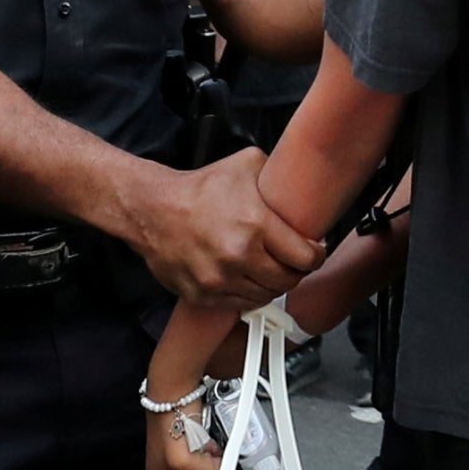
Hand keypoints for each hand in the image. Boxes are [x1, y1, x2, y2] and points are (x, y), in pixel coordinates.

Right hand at [123, 147, 322, 307]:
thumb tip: (302, 175)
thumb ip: (278, 170)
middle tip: (294, 261)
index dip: (316, 255)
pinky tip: (249, 278)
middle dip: (296, 271)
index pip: (305, 257)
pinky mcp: (202, 295)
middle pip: (288, 281)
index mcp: (256, 225)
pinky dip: (249, 294)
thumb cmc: (199, 188)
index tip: (315, 251)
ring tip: (271, 269)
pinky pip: (239, 304)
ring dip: (273, 285)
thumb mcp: (246, 165)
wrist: (152, 210)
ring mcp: (219, 280)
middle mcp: (239, 256)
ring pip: (265, 296)